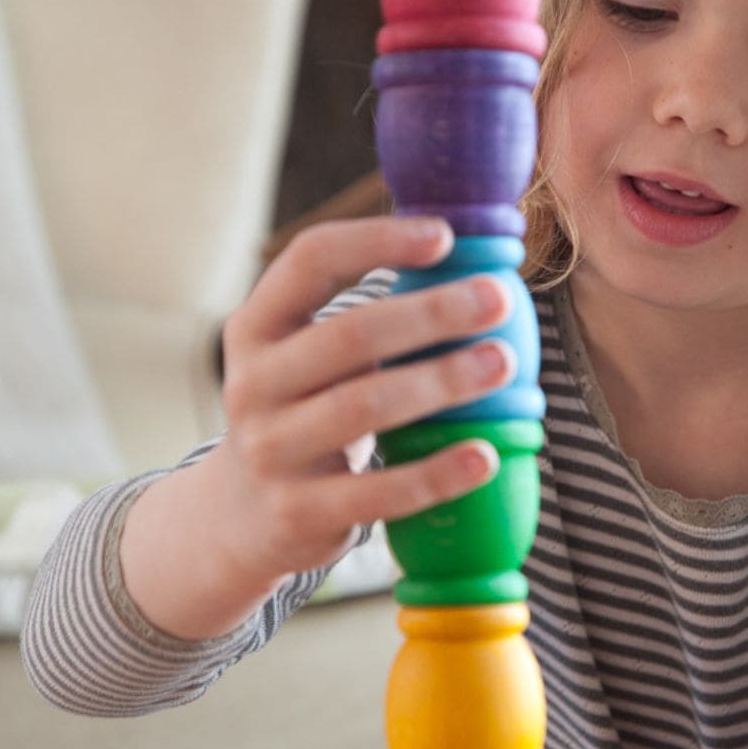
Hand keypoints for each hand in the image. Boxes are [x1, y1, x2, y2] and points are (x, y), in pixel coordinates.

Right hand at [120, 216, 515, 638]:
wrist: (243, 514)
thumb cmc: (306, 411)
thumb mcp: (308, 357)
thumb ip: (368, 317)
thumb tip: (477, 268)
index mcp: (257, 325)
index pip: (311, 260)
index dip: (377, 240)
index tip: (445, 235)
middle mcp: (253, 382)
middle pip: (349, 335)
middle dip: (432, 313)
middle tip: (499, 299)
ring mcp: (271, 450)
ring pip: (364, 406)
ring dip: (442, 381)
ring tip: (504, 362)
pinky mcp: (300, 511)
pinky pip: (378, 492)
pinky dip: (437, 474)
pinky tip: (484, 456)